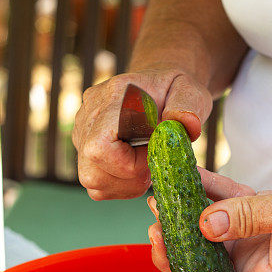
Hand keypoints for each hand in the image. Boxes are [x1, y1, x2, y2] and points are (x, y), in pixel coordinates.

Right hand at [72, 69, 211, 199]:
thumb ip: (188, 105)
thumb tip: (189, 125)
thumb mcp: (190, 90)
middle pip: (92, 171)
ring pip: (92, 180)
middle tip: (155, 164)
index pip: (100, 147)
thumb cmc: (173, 90)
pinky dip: (120, 184)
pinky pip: (95, 182)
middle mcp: (90, 114)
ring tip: (147, 165)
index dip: (130, 164)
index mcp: (114, 97)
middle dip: (130, 178)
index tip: (157, 154)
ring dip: (126, 184)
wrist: (156, 87)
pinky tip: (136, 168)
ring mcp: (81, 131)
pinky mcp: (83, 147)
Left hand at [147, 149, 271, 271]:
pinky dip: (207, 193)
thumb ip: (250, 216)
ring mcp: (261, 242)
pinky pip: (226, 206)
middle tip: (155, 231)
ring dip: (183, 223)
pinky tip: (188, 177)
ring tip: (159, 200)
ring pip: (210, 241)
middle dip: (176, 260)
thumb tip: (204, 225)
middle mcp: (263, 268)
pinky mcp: (263, 215)